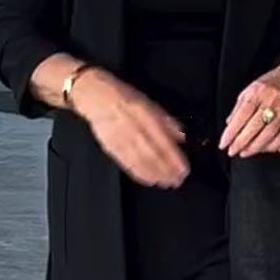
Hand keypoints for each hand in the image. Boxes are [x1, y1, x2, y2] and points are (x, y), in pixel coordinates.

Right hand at [73, 69, 189, 187]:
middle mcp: (133, 128)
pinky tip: (149, 180)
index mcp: (145, 116)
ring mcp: (121, 139)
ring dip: (155, 175)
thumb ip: (166, 121)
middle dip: (166, 170)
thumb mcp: (149, 103)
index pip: (163, 141)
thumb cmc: (124, 98)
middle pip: (153, 155)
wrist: (95, 96)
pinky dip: (139, 174)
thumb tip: (181, 136)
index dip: (174, 158)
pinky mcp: (111, 147)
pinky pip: (127, 163)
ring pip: (140, 162)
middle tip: (177, 181)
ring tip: (166, 183)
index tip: (183, 170)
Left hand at [218, 56, 279, 157]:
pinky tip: (262, 149)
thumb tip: (229, 125)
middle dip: (241, 143)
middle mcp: (271, 100)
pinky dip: (271, 146)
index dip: (231, 132)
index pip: (241, 115)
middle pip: (254, 127)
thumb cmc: (271, 85)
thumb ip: (239, 108)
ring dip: (254, 147)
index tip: (223, 143)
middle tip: (232, 151)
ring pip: (268, 134)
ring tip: (244, 153)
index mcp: (257, 92)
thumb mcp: (251, 90)